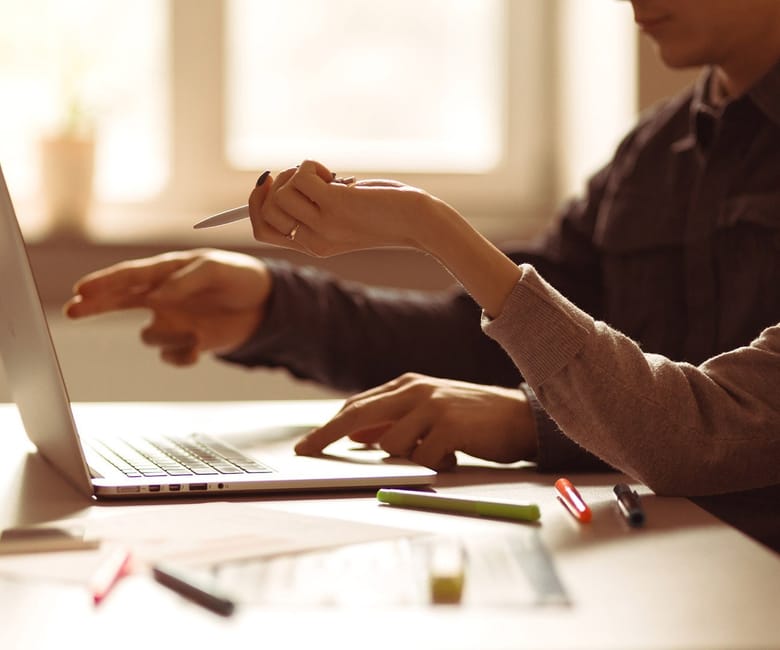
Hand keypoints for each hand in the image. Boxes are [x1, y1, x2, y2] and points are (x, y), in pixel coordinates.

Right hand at [64, 248, 271, 365]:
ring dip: (169, 338)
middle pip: (119, 301)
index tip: (81, 290)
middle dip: (95, 305)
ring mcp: (172, 320)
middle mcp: (162, 296)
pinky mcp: (187, 342)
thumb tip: (158, 295)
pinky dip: (182, 355)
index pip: (130, 277)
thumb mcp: (216, 269)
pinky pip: (172, 356)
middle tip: (73, 310)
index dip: (105, 283)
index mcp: (167, 272)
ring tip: (195, 335)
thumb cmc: (237, 277)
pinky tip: (198, 349)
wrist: (264, 304)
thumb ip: (186, 280)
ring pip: (150, 337)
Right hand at [250, 160, 520, 318]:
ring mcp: (322, 226)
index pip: (263, 230)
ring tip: (329, 178)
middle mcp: (313, 241)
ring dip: (298, 174)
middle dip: (280, 184)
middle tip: (311, 180)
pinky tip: (337, 176)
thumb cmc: (386, 211)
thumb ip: (314, 204)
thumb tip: (278, 178)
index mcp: (313, 246)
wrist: (420, 223)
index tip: (266, 182)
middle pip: (265, 209)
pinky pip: (300, 176)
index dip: (253, 204)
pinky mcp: (334, 206)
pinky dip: (312, 166)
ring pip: (280, 192)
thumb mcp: (344, 213)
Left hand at [294, 372, 537, 470]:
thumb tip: (357, 437)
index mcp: (407, 385)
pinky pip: (421, 459)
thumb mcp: (428, 412)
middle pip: (359, 415)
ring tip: (437, 453)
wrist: (520, 417)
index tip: (308, 444)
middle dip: (328, 435)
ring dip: (406, 458)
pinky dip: (431, 465)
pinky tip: (452, 456)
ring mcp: (433, 407)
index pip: (358, 406)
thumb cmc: (471, 419)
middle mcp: (416, 391)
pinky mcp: (450, 427)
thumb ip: (394, 420)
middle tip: (306, 452)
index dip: (329, 426)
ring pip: (391, 444)